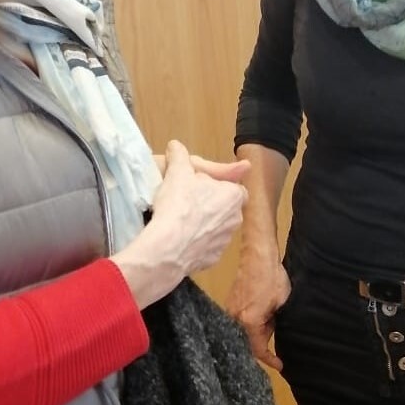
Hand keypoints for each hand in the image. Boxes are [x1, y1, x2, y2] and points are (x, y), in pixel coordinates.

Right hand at [114, 141, 248, 307]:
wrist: (168, 247)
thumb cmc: (178, 206)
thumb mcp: (177, 171)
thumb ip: (179, 155)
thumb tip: (175, 145)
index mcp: (234, 195)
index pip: (233, 186)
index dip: (215, 185)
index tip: (199, 185)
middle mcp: (235, 219)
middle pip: (225, 207)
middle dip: (211, 204)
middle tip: (188, 200)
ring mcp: (225, 241)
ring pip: (216, 227)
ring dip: (204, 223)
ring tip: (181, 220)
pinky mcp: (213, 259)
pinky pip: (206, 246)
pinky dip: (196, 242)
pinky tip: (179, 237)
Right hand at [226, 244, 290, 370]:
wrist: (258, 255)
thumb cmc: (272, 278)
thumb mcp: (282, 304)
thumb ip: (276, 324)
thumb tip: (277, 333)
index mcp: (249, 322)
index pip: (258, 349)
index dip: (270, 360)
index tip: (281, 365)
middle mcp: (235, 319)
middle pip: (248, 341)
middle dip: (263, 342)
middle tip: (276, 335)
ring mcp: (230, 310)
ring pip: (244, 331)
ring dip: (257, 331)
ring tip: (272, 320)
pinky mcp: (230, 302)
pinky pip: (240, 321)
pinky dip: (250, 322)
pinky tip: (263, 314)